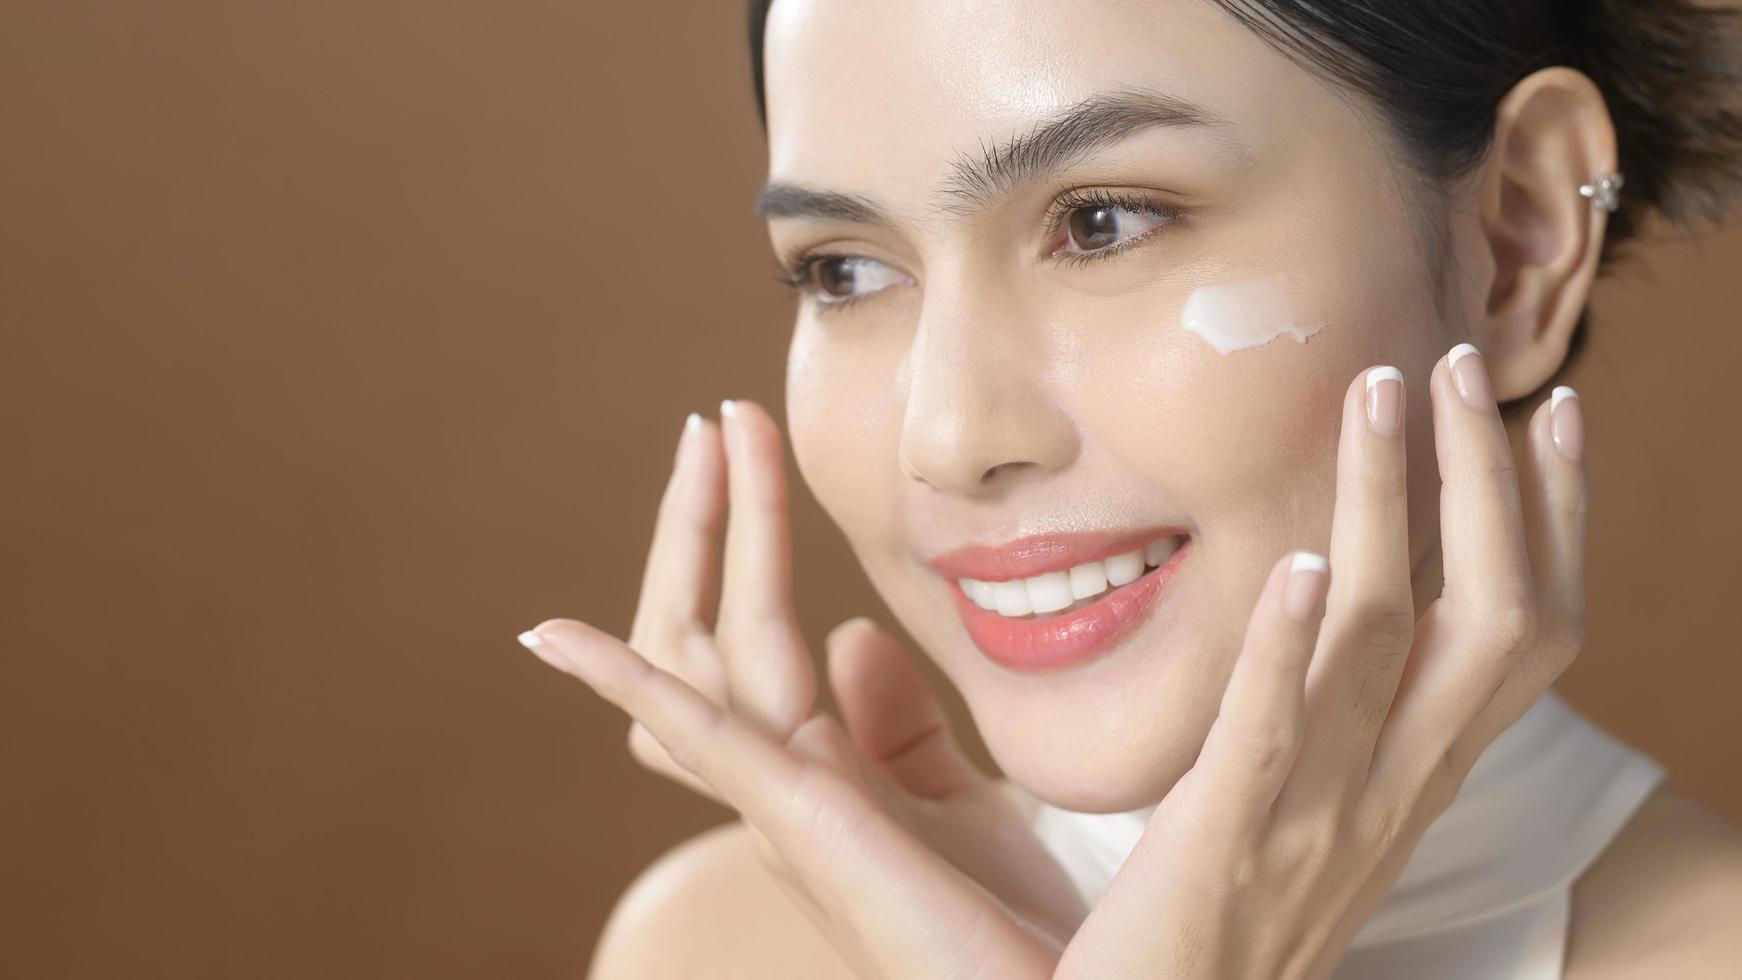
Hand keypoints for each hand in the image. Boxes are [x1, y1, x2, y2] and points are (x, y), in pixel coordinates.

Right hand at [518, 398, 1081, 977]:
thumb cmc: (1013, 926)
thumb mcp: (956, 803)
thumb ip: (899, 727)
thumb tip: (854, 633)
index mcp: (813, 775)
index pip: (742, 638)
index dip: (733, 540)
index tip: (745, 440)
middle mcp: (776, 786)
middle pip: (700, 633)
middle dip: (704, 523)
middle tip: (718, 416)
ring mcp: (775, 803)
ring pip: (697, 650)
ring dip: (698, 536)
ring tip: (712, 436)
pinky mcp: (791, 818)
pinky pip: (688, 734)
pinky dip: (618, 681)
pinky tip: (552, 635)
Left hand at [1054, 345, 1587, 978]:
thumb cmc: (1224, 914)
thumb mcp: (1311, 804)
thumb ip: (1328, 708)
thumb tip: (1321, 597)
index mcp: (1415, 773)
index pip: (1526, 637)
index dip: (1555, 523)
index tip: (1549, 414)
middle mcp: (1395, 788)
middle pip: (1496, 619)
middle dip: (1491, 482)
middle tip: (1460, 361)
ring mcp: (1322, 814)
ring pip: (1395, 643)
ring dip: (1394, 506)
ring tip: (1378, 393)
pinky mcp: (1229, 838)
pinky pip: (1278, 731)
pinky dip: (1295, 643)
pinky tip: (1302, 562)